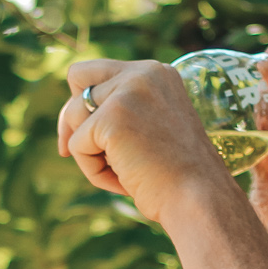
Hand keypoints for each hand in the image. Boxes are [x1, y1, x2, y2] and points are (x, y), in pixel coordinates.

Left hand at [56, 59, 237, 224]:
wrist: (198, 198)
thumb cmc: (176, 176)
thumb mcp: (152, 129)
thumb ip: (122, 111)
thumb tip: (70, 113)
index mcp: (157, 72)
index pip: (98, 70)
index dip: (84, 100)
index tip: (82, 131)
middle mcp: (143, 73)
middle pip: (77, 78)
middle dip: (70, 115)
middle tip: (69, 150)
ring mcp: (128, 91)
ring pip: (73, 115)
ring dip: (88, 153)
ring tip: (122, 174)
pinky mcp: (112, 117)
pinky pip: (76, 145)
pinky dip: (93, 172)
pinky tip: (124, 182)